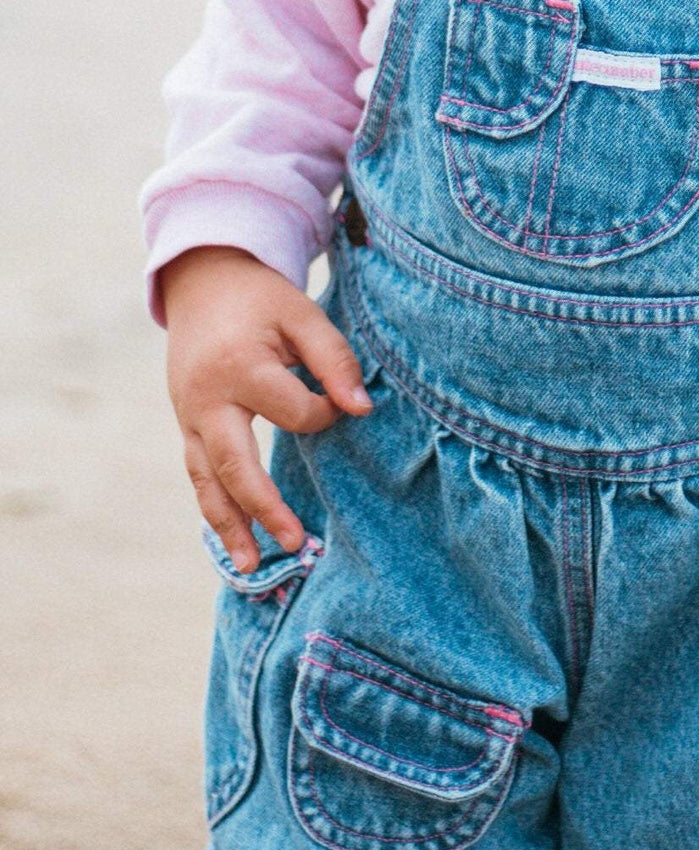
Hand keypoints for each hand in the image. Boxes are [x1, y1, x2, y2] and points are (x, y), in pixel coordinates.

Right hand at [160, 245, 371, 572]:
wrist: (202, 282)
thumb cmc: (261, 299)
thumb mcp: (303, 313)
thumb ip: (334, 359)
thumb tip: (362, 409)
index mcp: (240, 367)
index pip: (292, 412)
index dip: (323, 411)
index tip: (336, 400)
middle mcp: (206, 399)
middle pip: (234, 465)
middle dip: (264, 509)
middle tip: (295, 545)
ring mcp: (188, 415)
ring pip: (206, 480)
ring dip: (228, 526)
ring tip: (250, 566)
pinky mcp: (184, 424)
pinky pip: (197, 472)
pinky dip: (213, 506)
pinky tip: (231, 538)